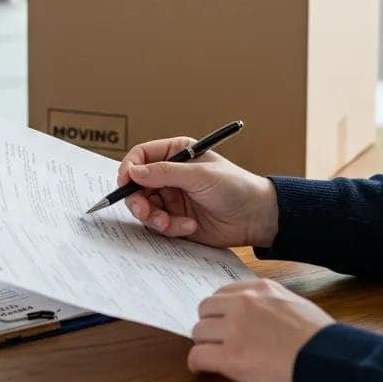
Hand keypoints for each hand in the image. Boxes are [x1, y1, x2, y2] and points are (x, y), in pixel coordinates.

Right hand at [118, 137, 278, 247]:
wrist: (256, 217)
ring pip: (145, 207)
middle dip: (138, 200)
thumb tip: (133, 171)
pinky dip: (170, 227)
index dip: (129, 168)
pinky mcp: (176, 219)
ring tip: (169, 223)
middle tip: (144, 211)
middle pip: (137, 185)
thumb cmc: (234, 187)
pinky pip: (159, 225)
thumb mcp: (199, 175)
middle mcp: (170, 175)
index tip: (125, 183)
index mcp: (176, 154)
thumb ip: (164, 173)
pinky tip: (190, 226)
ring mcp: (172, 198)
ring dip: (154, 217)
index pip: (141, 156)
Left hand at [188, 279, 334, 381]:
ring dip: (204, 344)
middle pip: (205, 309)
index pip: (223, 293)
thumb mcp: (295, 304)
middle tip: (217, 341)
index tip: (222, 322)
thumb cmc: (320, 339)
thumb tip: (258, 315)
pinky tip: (203, 369)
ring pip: (198, 332)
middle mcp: (243, 304)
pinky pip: (197, 356)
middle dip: (209, 325)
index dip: (220, 310)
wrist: (327, 361)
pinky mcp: (230, 357)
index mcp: (260, 289)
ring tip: (214, 356)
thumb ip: (270, 303)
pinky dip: (197, 364)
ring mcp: (234, 329)